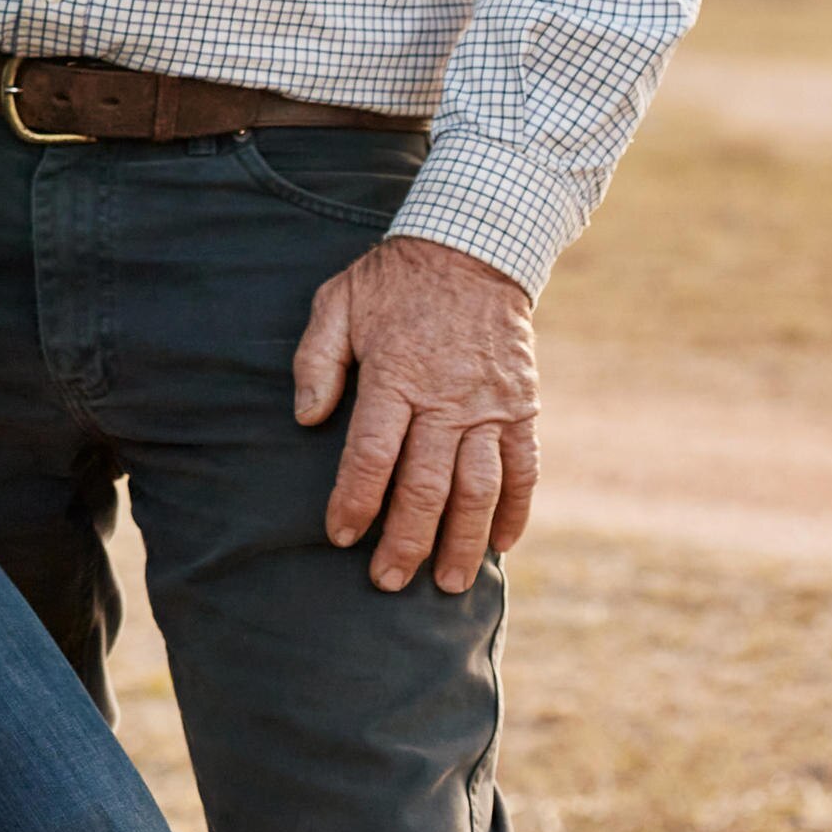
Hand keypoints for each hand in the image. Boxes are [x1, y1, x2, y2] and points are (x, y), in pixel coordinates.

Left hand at [291, 235, 540, 593]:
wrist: (474, 247)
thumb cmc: (393, 282)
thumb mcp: (337, 302)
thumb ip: (315, 361)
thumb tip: (306, 419)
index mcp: (395, 377)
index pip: (372, 456)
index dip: (356, 503)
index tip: (343, 537)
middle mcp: (446, 400)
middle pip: (427, 486)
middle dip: (406, 542)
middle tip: (388, 581)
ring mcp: (490, 406)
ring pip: (479, 489)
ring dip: (464, 541)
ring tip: (448, 584)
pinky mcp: (522, 406)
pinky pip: (525, 468)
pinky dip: (516, 509)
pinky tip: (503, 544)